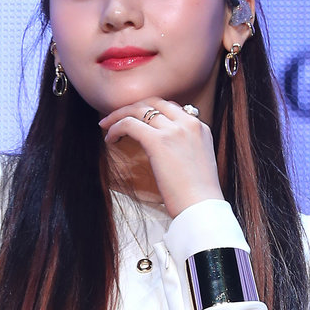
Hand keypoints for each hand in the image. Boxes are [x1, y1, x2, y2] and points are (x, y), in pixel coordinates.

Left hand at [98, 98, 223, 217]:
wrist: (202, 207)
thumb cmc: (198, 195)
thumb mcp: (199, 162)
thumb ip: (186, 148)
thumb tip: (168, 150)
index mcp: (200, 128)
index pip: (171, 108)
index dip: (150, 111)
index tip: (138, 120)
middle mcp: (188, 123)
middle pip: (154, 102)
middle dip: (133, 107)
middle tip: (117, 117)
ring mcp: (174, 130)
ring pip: (139, 110)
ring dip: (119, 115)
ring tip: (107, 125)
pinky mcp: (159, 141)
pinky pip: (130, 124)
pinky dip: (116, 128)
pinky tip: (110, 139)